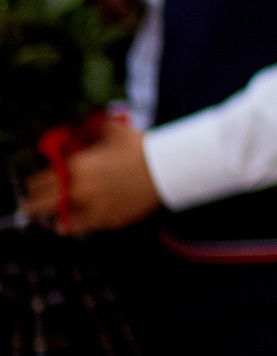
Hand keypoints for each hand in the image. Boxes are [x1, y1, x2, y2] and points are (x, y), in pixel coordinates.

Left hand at [21, 115, 161, 233]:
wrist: (167, 168)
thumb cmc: (139, 147)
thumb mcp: (113, 130)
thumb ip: (92, 129)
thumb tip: (83, 128)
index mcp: (76, 168)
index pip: (39, 181)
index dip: (34, 182)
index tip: (33, 183)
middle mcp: (79, 191)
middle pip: (40, 205)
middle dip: (33, 203)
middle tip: (30, 203)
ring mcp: (93, 209)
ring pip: (60, 220)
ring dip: (53, 216)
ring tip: (49, 216)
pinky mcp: (109, 220)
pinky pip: (83, 227)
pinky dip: (72, 226)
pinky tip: (67, 226)